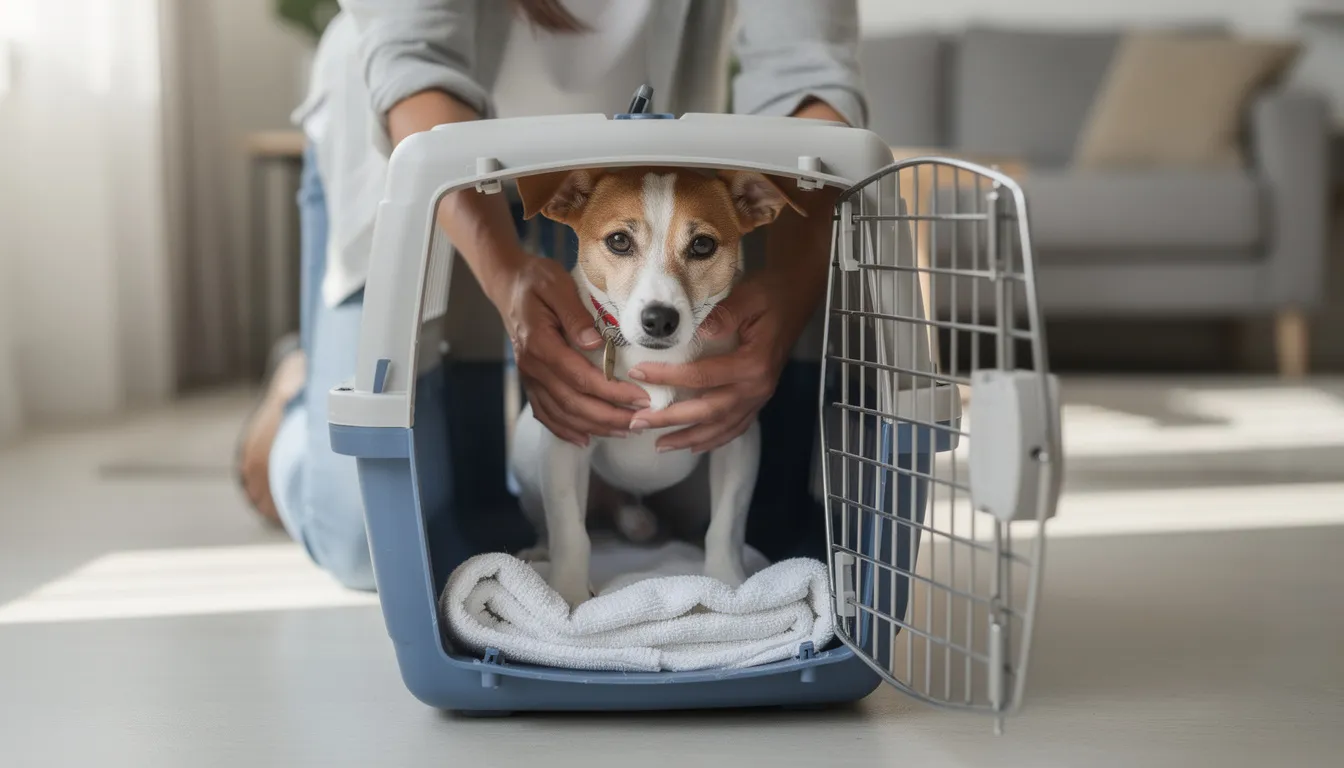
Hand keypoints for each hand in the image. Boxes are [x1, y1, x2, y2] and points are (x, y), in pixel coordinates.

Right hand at [502, 257, 649, 445]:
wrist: (507, 284)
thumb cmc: (536, 281)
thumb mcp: (557, 285)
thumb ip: (575, 315)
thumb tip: (595, 343)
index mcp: (540, 344)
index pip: (580, 377)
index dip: (612, 392)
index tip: (641, 398)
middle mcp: (532, 366)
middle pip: (573, 402)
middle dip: (609, 416)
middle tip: (640, 422)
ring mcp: (529, 377)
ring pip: (561, 413)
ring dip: (593, 427)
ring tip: (623, 431)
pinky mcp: (530, 381)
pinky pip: (545, 413)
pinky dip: (565, 429)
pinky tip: (585, 438)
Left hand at [625, 279, 792, 453]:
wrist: (797, 297)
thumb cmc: (771, 295)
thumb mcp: (748, 297)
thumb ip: (724, 315)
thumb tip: (698, 331)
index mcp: (753, 364)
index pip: (702, 376)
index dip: (668, 377)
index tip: (638, 374)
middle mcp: (757, 387)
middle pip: (708, 410)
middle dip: (671, 419)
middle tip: (639, 423)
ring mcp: (760, 397)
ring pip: (721, 426)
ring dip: (689, 437)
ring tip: (660, 446)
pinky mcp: (759, 398)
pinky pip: (736, 426)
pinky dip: (716, 439)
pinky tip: (695, 446)